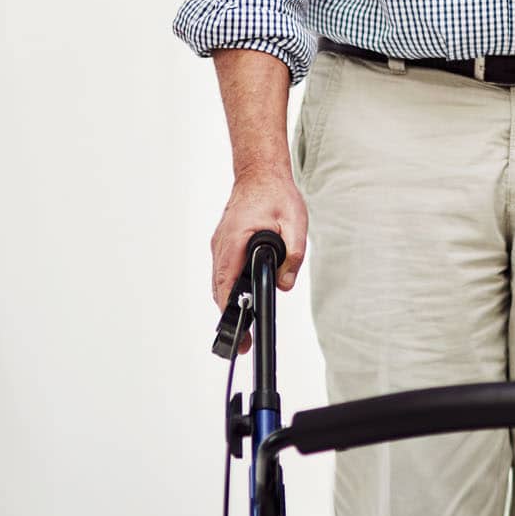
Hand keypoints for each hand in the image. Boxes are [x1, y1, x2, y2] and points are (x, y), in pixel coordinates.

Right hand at [209, 168, 308, 351]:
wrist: (260, 173)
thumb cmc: (276, 195)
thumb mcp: (295, 223)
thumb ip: (292, 254)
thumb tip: (284, 283)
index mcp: (236, 240)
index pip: (226, 282)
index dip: (230, 309)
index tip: (237, 328)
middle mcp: (222, 245)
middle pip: (219, 288)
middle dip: (228, 316)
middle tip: (241, 341)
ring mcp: (220, 244)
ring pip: (219, 281)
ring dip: (228, 302)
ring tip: (241, 326)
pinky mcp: (224, 244)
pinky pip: (222, 271)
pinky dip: (230, 287)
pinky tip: (242, 297)